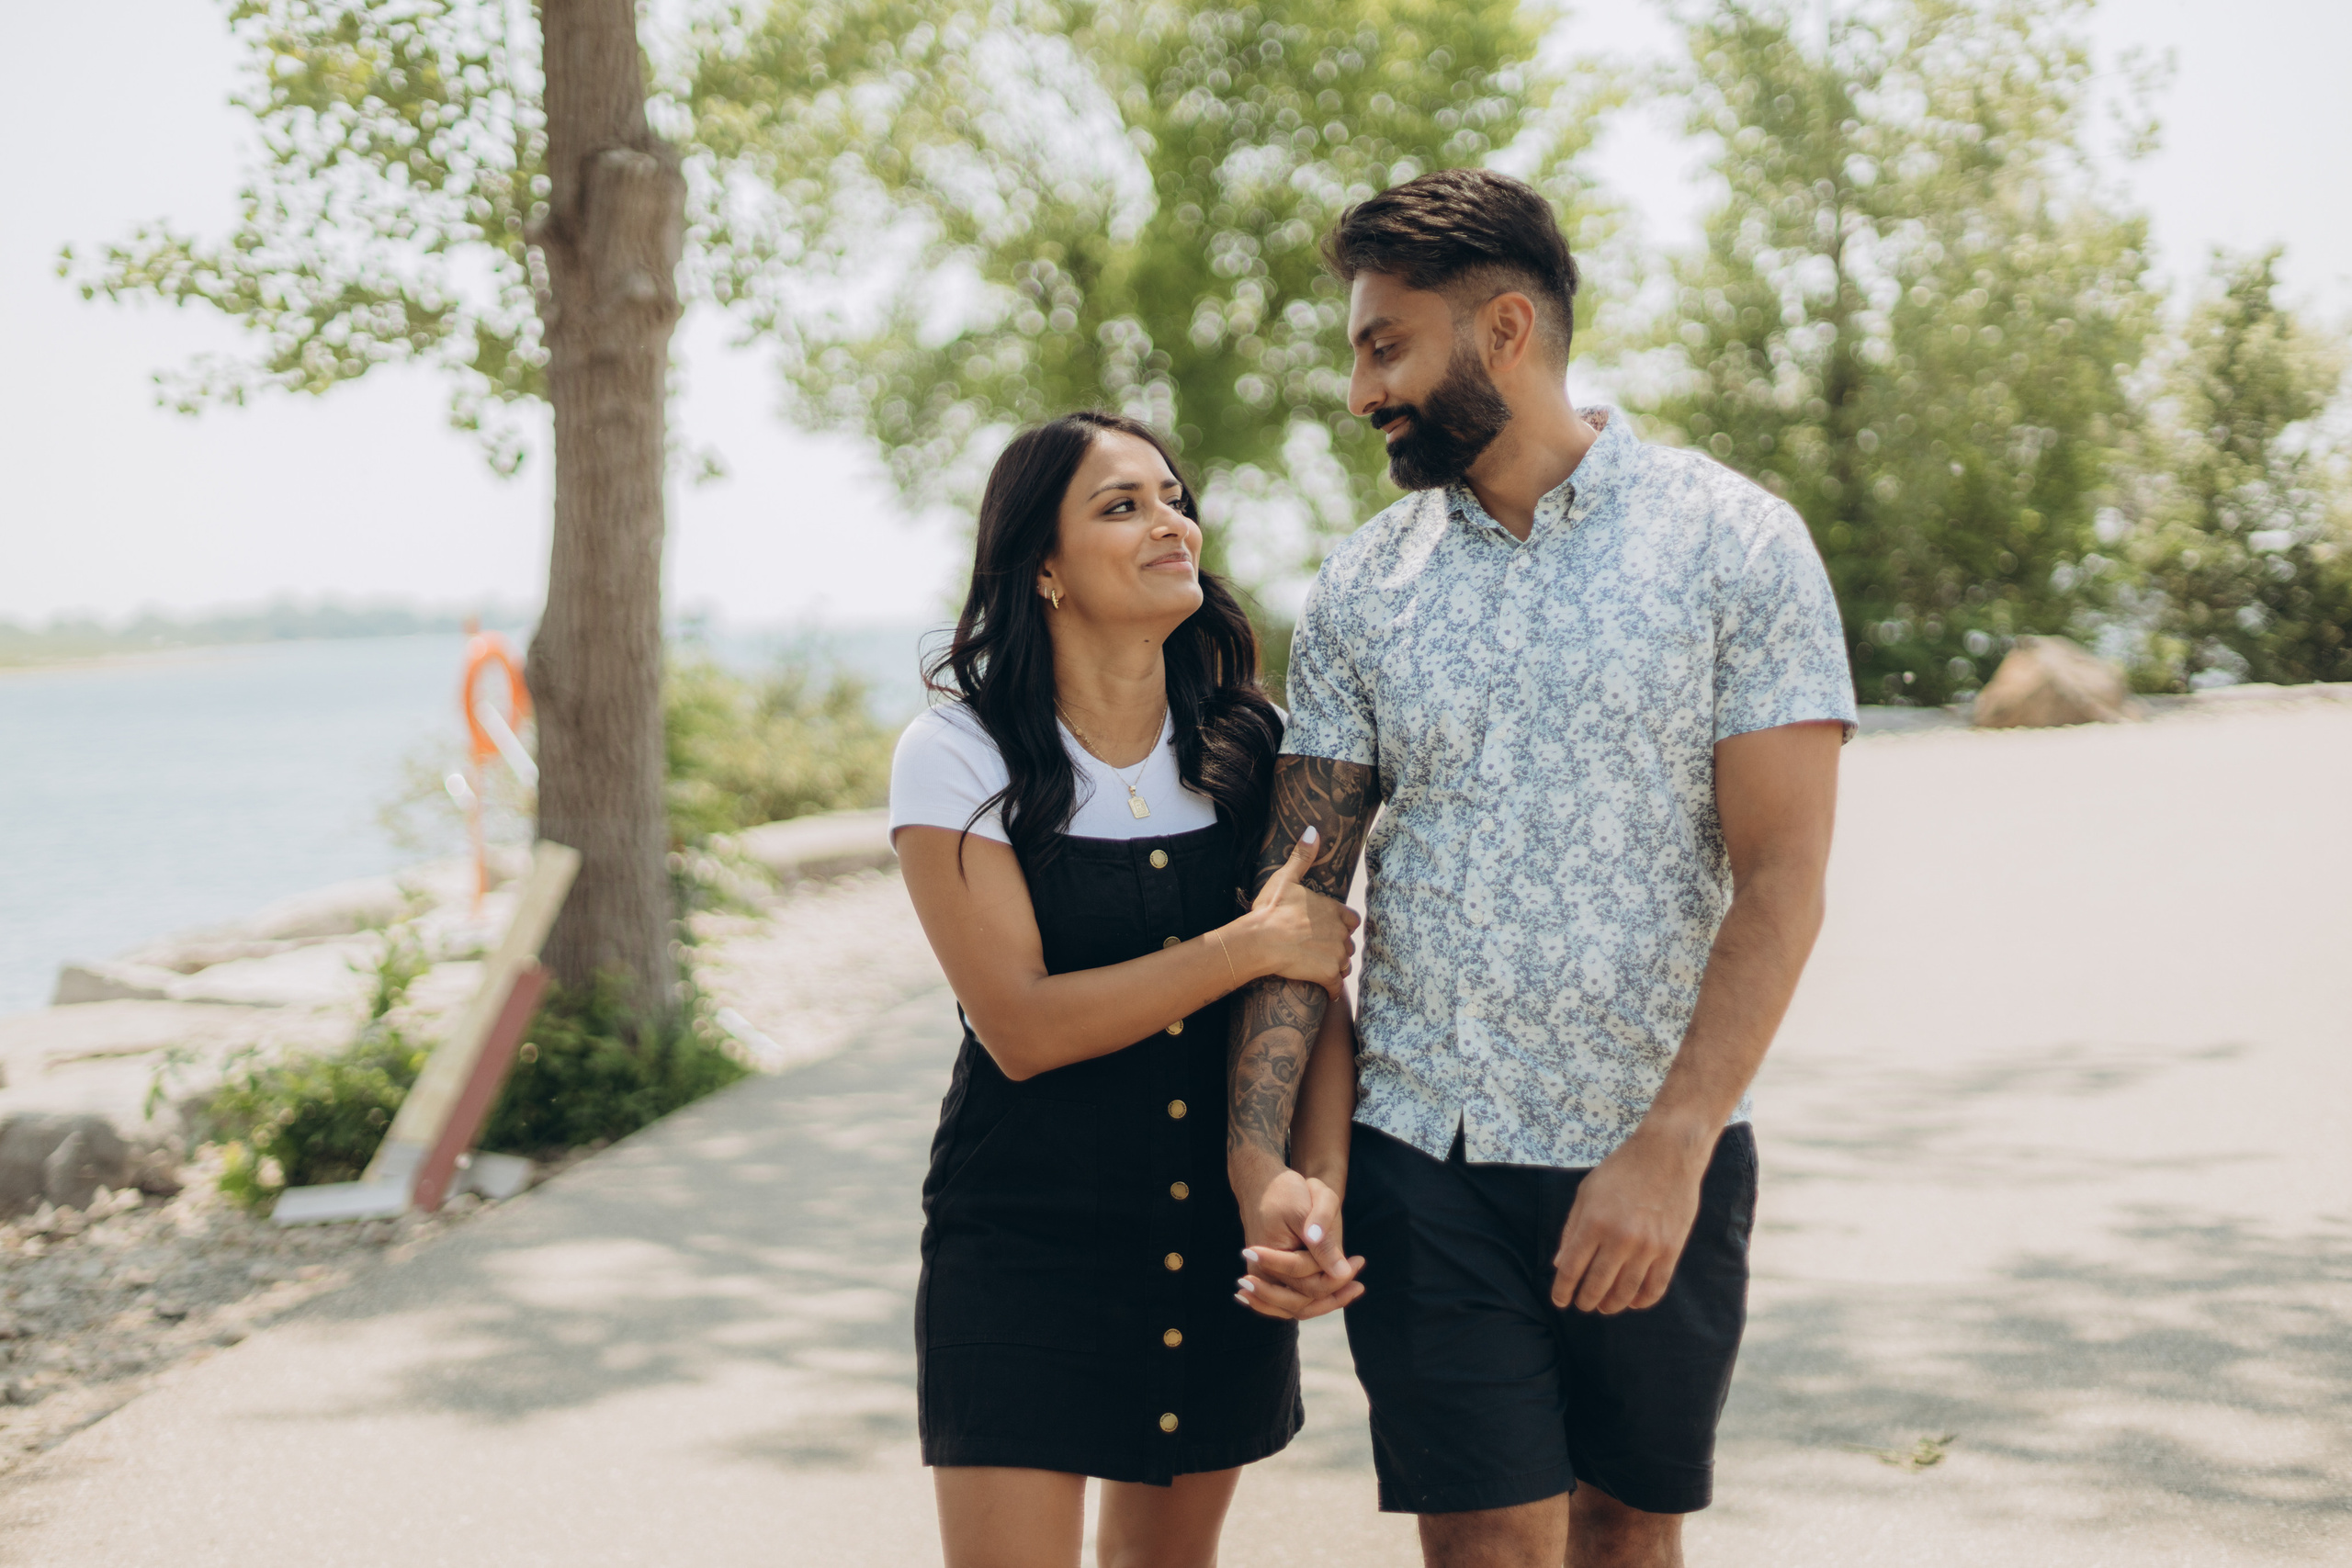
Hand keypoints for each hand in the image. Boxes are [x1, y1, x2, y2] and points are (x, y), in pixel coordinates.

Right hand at [1232, 1163, 1363, 1319]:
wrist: (1261, 1183)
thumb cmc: (1283, 1192)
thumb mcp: (1306, 1210)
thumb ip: (1322, 1244)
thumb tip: (1342, 1273)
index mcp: (1266, 1259)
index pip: (1307, 1282)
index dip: (1336, 1277)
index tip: (1359, 1261)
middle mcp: (1260, 1275)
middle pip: (1302, 1301)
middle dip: (1334, 1294)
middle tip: (1359, 1282)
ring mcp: (1263, 1278)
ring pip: (1297, 1307)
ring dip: (1326, 1302)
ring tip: (1354, 1288)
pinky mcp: (1270, 1277)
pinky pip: (1292, 1299)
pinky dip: (1313, 1301)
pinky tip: (1337, 1295)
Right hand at [1234, 827, 1358, 997]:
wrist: (1260, 940)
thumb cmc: (1271, 910)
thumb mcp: (1285, 878)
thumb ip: (1302, 857)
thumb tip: (1312, 831)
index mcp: (1335, 910)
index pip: (1351, 920)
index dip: (1341, 925)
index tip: (1329, 929)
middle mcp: (1341, 933)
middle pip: (1348, 944)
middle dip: (1337, 947)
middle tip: (1319, 950)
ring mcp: (1336, 955)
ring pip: (1344, 964)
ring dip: (1335, 966)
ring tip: (1319, 967)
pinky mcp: (1328, 974)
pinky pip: (1336, 987)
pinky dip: (1331, 990)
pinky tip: (1324, 991)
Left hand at [1549, 1128, 1708, 1314]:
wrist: (1667, 1153)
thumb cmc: (1621, 1170)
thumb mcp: (1587, 1192)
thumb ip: (1571, 1229)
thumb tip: (1561, 1264)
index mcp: (1593, 1222)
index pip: (1572, 1269)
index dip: (1563, 1290)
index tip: (1560, 1300)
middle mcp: (1619, 1238)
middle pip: (1597, 1285)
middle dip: (1586, 1301)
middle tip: (1582, 1305)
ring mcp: (1648, 1246)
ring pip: (1626, 1291)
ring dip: (1612, 1305)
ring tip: (1605, 1306)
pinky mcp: (1671, 1249)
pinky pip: (1656, 1287)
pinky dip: (1642, 1300)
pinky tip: (1633, 1302)